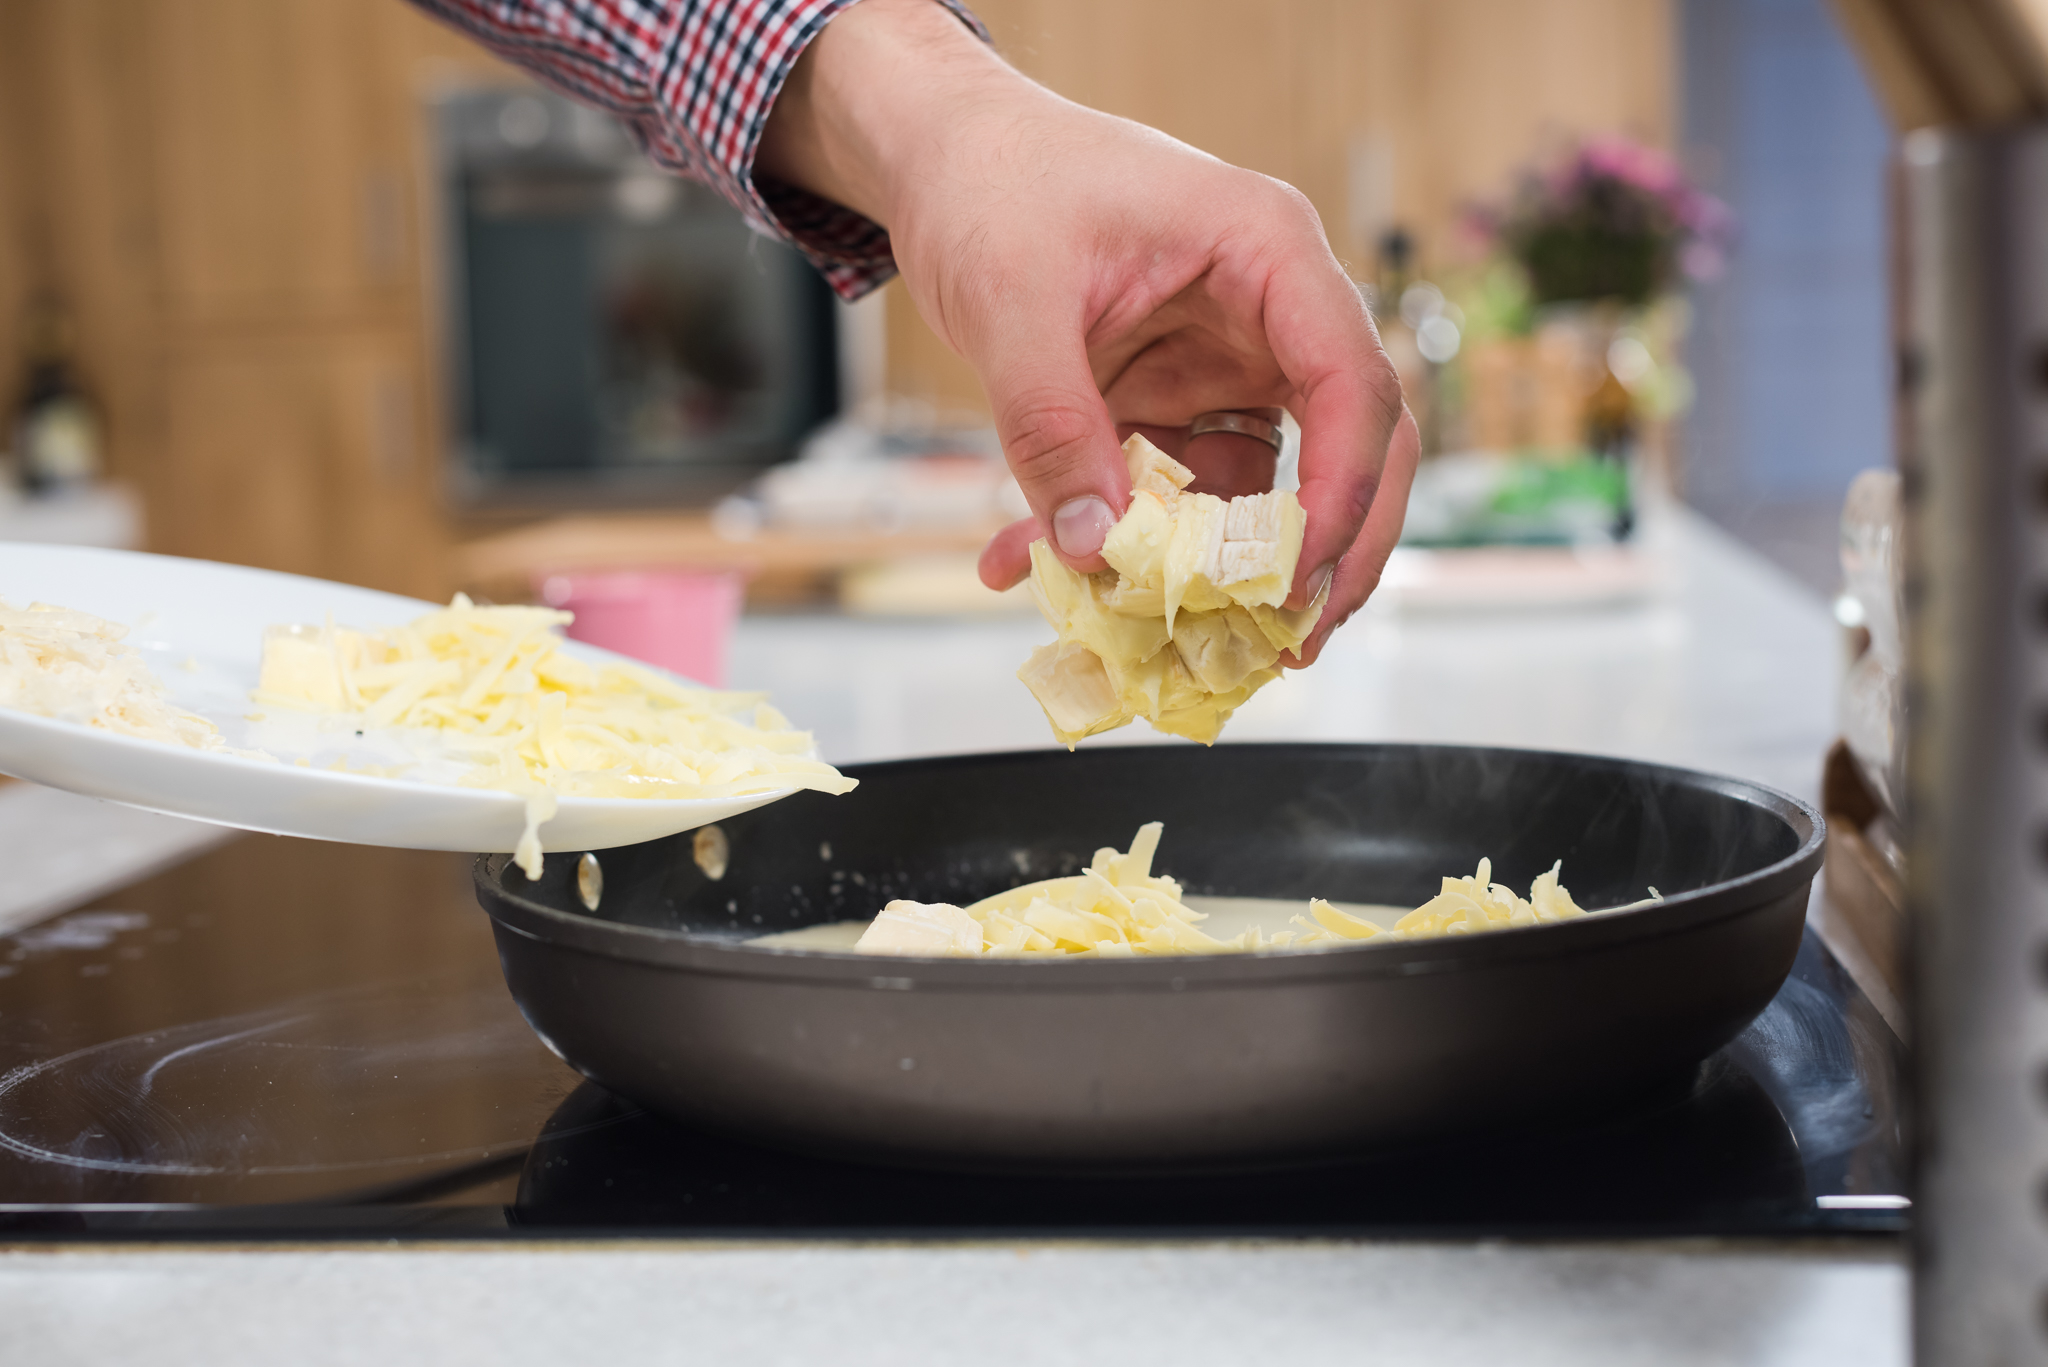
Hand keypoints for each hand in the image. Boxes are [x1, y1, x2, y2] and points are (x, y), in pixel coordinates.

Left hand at [757, 0, 1413, 663]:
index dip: (1343, 489)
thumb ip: (1052, 427)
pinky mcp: (1178, 400)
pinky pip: (1181, 492)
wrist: (941, 156)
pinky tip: (1043, 567)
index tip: (1297, 576)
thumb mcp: (1011, 301)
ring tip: (1167, 634)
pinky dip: (1130, 542)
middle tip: (1295, 642)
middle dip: (1330, 551)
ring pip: (1265, 487)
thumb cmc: (992, 183)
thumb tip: (1093, 549)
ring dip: (1219, 567)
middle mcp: (1268, 312)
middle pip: (1350, 444)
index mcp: (1266, 253)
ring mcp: (1227, 361)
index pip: (1351, 381)